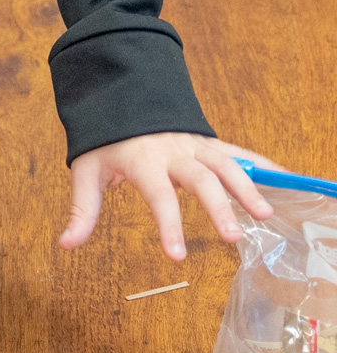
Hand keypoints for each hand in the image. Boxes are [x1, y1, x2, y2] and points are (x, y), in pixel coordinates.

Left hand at [60, 134, 273, 259]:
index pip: (158, 196)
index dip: (167, 225)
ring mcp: (193, 144)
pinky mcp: (207, 142)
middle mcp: (172, 151)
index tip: (175, 256)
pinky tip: (287, 180)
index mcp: (142, 160)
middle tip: (233, 237)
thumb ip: (82, 209)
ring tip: (265, 214)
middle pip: (201, 179)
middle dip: (218, 207)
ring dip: (247, 187)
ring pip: (226, 163)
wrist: (119, 96)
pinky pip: (238, 152)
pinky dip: (263, 165)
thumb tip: (65, 243)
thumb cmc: (104, 141)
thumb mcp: (86, 170)